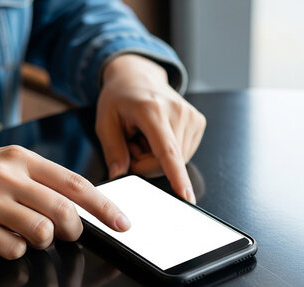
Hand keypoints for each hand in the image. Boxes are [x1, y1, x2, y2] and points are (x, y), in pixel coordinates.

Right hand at [0, 145, 130, 258]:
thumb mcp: (2, 162)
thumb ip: (39, 178)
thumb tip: (77, 202)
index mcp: (20, 158)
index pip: (74, 183)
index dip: (103, 206)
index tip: (122, 222)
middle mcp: (7, 176)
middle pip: (64, 212)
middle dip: (75, 230)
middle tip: (69, 234)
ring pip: (42, 233)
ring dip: (42, 241)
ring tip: (24, 232)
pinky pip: (13, 250)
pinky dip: (13, 250)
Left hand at [96, 54, 205, 202]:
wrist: (138, 75)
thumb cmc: (120, 96)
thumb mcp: (105, 120)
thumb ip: (112, 149)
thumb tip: (119, 174)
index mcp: (152, 110)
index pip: (167, 150)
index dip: (177, 176)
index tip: (186, 196)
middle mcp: (178, 112)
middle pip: (166, 163)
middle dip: (144, 163)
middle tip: (132, 143)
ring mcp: (192, 117)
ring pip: (175, 162)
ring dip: (156, 158)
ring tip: (144, 136)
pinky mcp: (198, 122)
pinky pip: (182, 154)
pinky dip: (167, 152)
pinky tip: (157, 136)